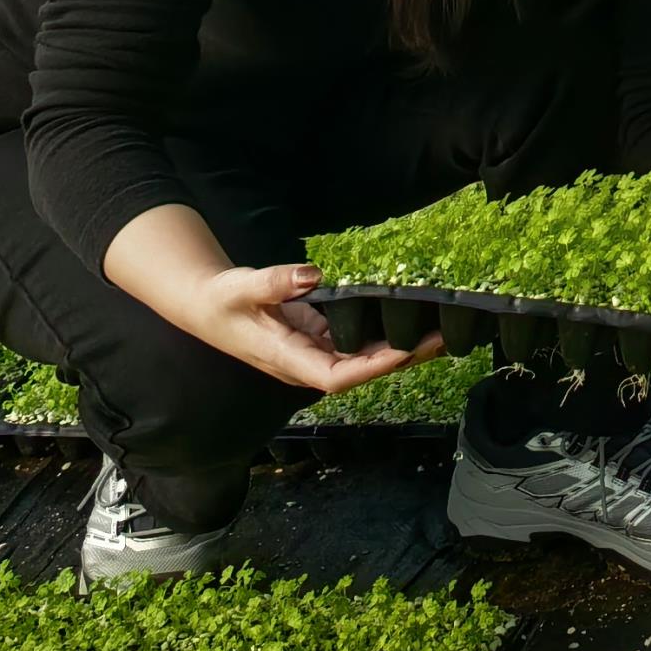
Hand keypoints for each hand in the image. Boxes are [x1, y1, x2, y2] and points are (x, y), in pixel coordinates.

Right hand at [166, 258, 430, 397]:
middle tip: (443, 340)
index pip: (337, 376)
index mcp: (288, 359)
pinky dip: (384, 335)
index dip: (372, 366)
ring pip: (362, 358)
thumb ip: (275, 282)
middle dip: (401, 359)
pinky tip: (411, 323)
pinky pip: (356, 343)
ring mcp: (314, 353)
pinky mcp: (318, 339)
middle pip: (360, 371)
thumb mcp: (242, 288)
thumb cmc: (222, 301)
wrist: (208, 306)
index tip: (405, 350)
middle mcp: (306, 364)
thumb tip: (309, 274)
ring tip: (441, 333)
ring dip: (400, 350)